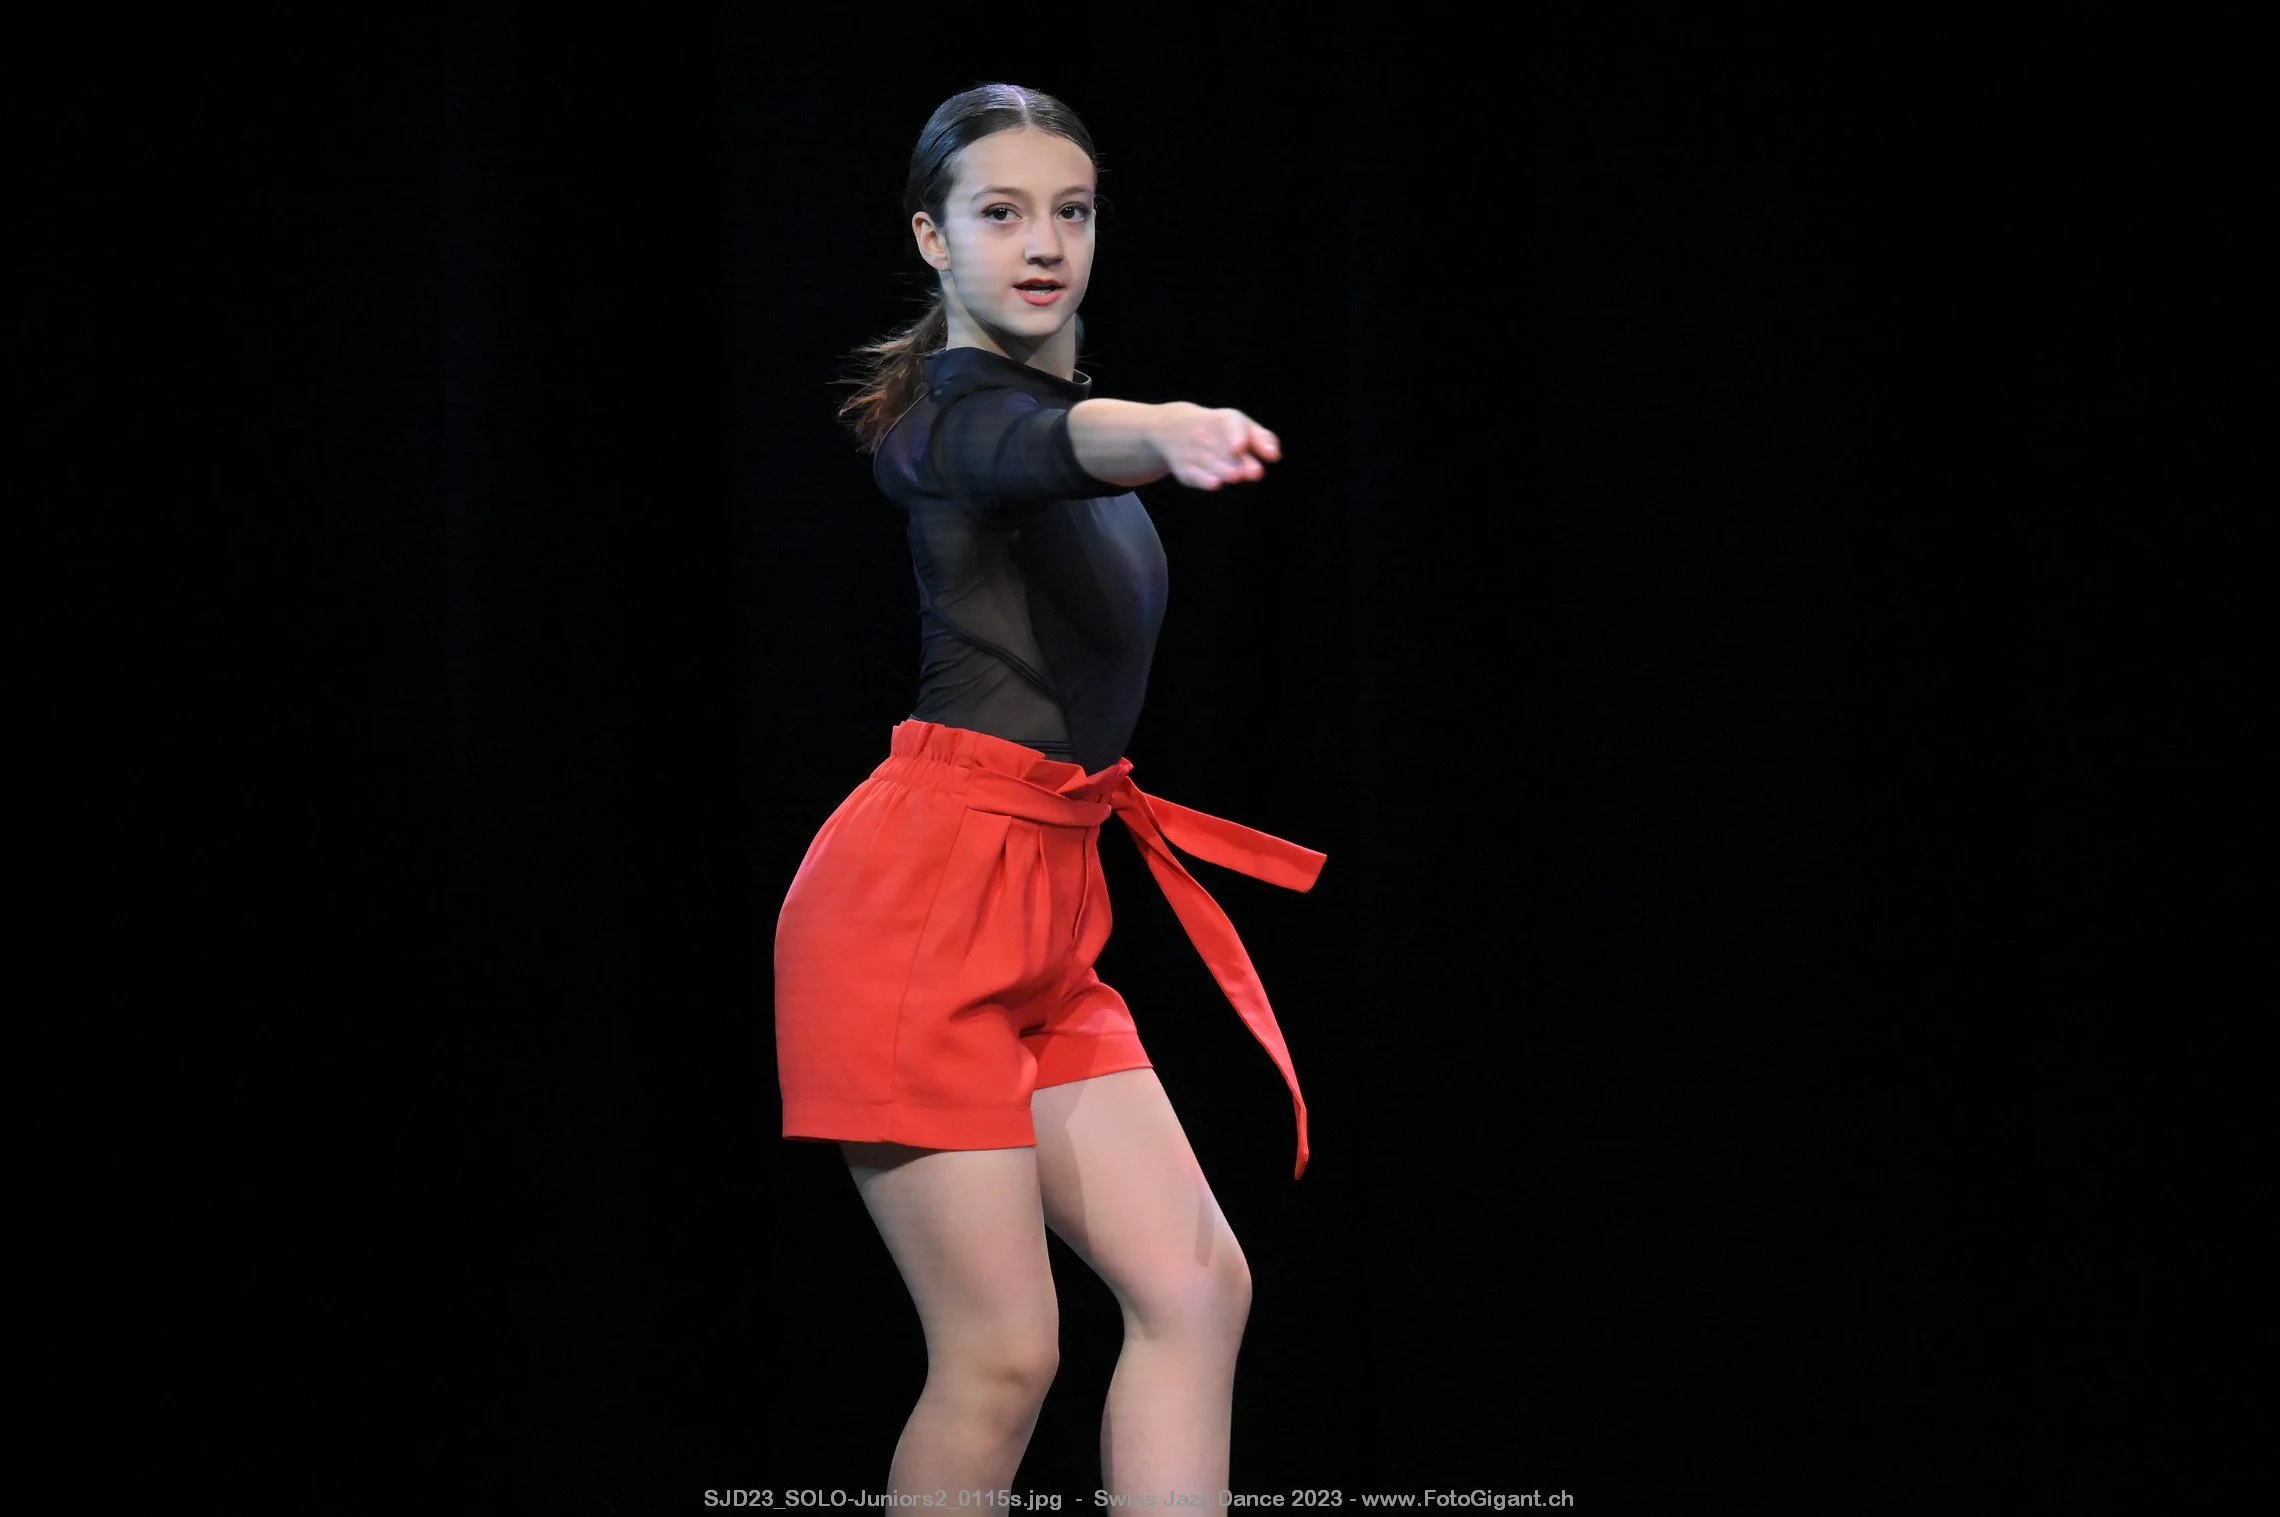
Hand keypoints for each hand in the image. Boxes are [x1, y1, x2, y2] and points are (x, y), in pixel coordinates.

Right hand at [1154, 403, 1281, 490]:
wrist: (1173, 428)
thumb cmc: (1219, 430)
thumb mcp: (1241, 426)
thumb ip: (1262, 439)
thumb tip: (1274, 456)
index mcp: (1224, 420)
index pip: (1232, 425)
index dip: (1238, 436)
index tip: (1242, 447)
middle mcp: (1206, 434)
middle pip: (1223, 448)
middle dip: (1238, 460)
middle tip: (1255, 471)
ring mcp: (1193, 451)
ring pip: (1209, 462)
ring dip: (1223, 469)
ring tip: (1235, 476)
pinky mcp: (1183, 468)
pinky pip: (1192, 473)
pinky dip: (1203, 479)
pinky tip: (1215, 483)